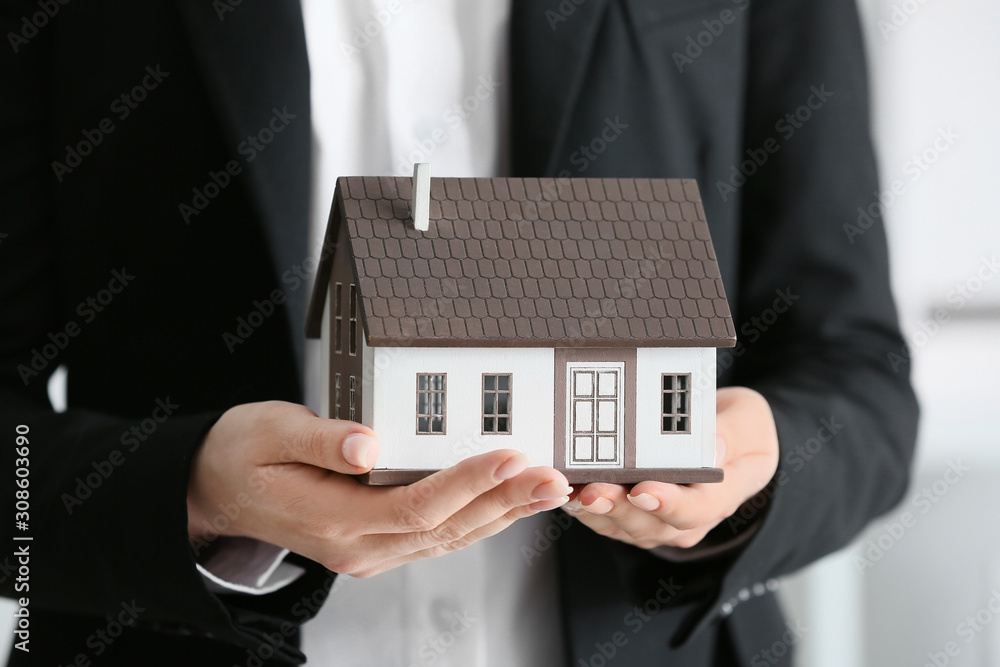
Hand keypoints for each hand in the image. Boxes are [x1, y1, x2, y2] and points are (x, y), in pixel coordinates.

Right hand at [186, 401, 571, 576]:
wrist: (215, 489)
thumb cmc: (240, 455)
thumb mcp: (268, 432)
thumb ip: (320, 438)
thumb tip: (368, 442)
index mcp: (334, 520)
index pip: (416, 504)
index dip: (469, 482)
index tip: (510, 456)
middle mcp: (359, 546)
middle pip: (447, 526)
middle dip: (506, 502)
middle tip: (553, 479)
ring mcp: (370, 550)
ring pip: (449, 537)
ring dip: (503, 514)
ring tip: (547, 491)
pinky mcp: (377, 541)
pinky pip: (438, 534)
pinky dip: (478, 518)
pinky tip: (507, 502)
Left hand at [563, 387, 778, 549]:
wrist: (727, 437)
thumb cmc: (739, 426)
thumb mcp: (747, 418)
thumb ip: (731, 432)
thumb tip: (712, 447)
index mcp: (723, 494)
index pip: (697, 508)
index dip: (668, 503)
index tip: (644, 490)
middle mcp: (691, 517)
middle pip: (652, 524)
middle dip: (619, 508)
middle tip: (593, 491)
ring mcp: (662, 521)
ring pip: (625, 526)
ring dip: (596, 512)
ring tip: (571, 492)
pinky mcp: (635, 516)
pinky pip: (608, 519)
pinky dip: (585, 508)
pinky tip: (565, 490)